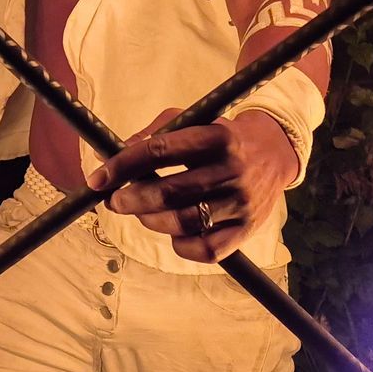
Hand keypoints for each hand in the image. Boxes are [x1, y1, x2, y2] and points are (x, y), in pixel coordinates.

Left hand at [86, 108, 297, 263]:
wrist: (274, 153)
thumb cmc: (220, 137)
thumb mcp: (194, 122)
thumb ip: (155, 133)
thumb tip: (112, 152)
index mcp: (216, 137)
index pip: (159, 150)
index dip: (122, 166)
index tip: (98, 179)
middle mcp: (232, 170)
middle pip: (168, 193)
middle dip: (130, 200)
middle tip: (115, 201)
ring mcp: (241, 203)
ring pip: (181, 223)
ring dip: (149, 221)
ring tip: (141, 213)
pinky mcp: (247, 229)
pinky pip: (205, 250)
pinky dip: (179, 245)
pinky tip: (172, 233)